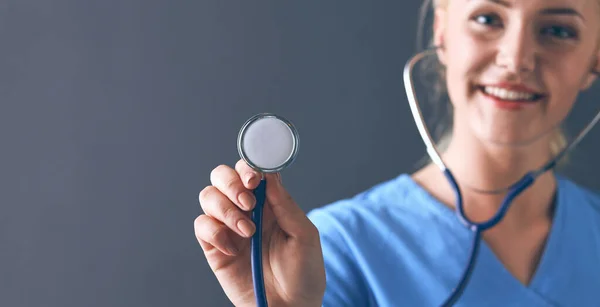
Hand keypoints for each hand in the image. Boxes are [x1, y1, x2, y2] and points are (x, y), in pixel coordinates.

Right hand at [194, 159, 325, 306]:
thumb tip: (270, 175)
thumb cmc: (303, 274)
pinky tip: (233, 247)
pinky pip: (202, 226)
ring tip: (248, 231)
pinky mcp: (214, 247)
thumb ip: (286, 205)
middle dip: (231, 182)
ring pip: (208, 196)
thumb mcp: (304, 236)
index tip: (254, 178)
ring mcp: (228, 228)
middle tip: (248, 202)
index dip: (248, 168)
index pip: (251, 172)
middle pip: (222, 177)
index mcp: (270, 203)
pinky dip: (214, 231)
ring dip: (225, 208)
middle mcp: (246, 211)